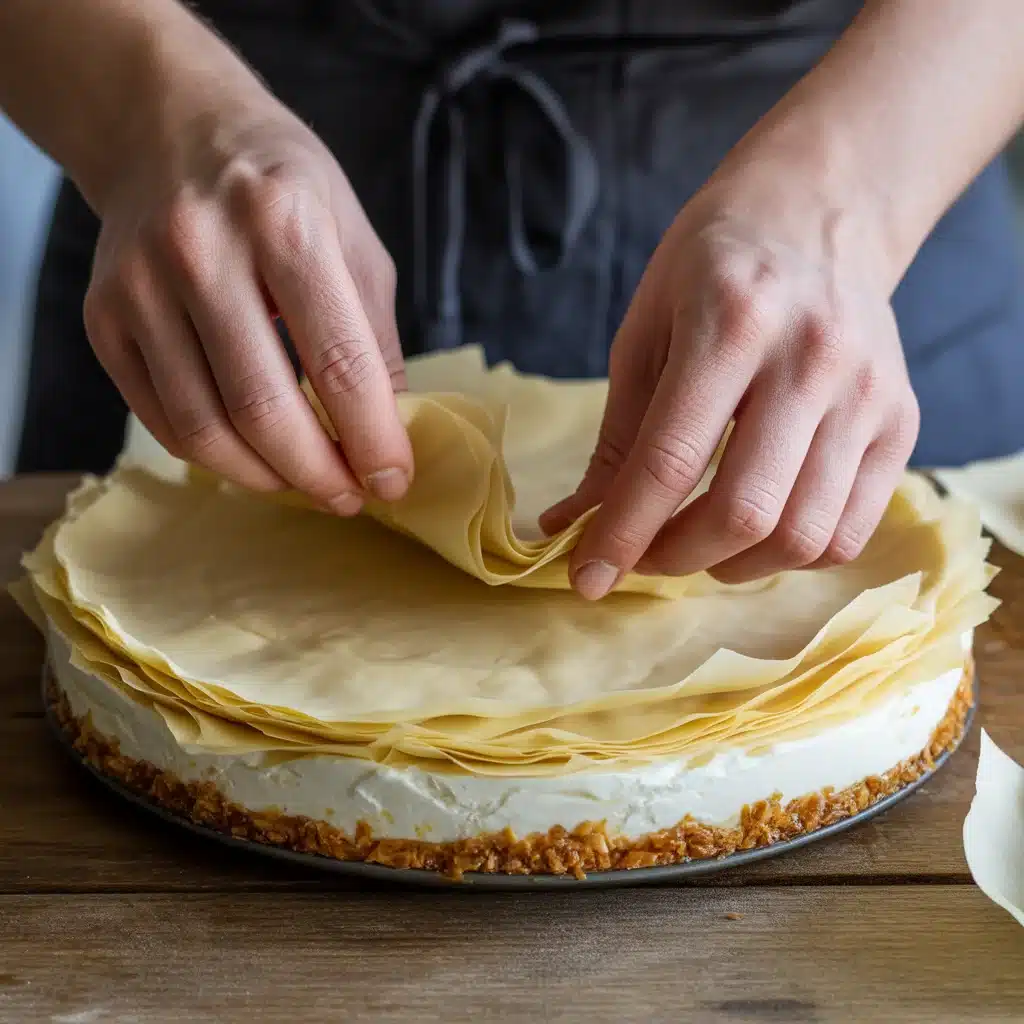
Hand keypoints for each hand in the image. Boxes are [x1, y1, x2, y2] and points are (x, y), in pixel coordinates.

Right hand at [84, 82, 412, 512]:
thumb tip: (389, 431)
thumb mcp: (354, 239)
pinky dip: (215, 457)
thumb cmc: (283, 188)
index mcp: (284, 224)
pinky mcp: (102, 317)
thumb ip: (374, 337)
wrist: (170, 129)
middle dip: (318, 474)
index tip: (393, 481)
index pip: (339, 363)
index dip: (373, 439)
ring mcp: (140, 287)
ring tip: (304, 483)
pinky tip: (252, 457)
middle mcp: (201, 252)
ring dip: (266, 478)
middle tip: (348, 495)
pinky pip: (162, 420)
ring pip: (205, 428)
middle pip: (264, 409)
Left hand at [542, 162, 918, 598]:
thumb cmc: (713, 267)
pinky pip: (849, 532)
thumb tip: (572, 526)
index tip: (587, 579)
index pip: (670, 460)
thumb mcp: (644, 332)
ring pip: (802, 536)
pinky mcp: (902, 422)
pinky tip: (757, 531)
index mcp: (731, 323)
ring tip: (698, 545)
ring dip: (732, 565)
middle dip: (675, 557)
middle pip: (744, 512)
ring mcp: (868, 395)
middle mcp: (811, 361)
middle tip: (643, 555)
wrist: (820, 212)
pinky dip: (791, 555)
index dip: (622, 534)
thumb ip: (617, 438)